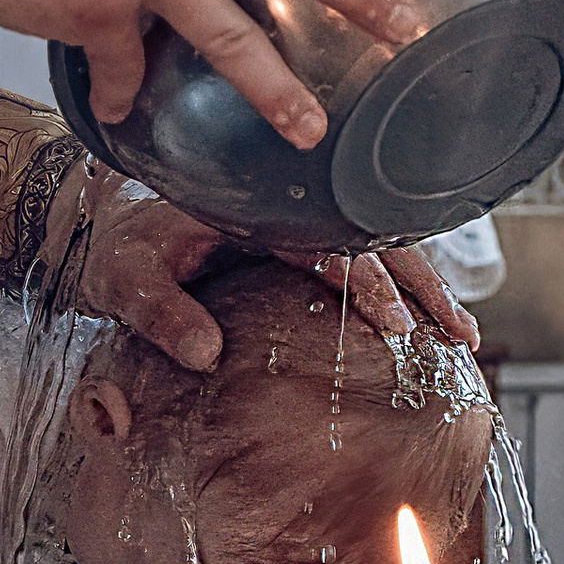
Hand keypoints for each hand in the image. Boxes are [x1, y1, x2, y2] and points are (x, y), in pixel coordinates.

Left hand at [58, 175, 480, 377]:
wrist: (100, 227)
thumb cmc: (114, 250)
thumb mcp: (124, 280)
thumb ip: (160, 314)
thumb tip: (204, 354)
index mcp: (253, 209)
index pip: (328, 241)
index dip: (366, 280)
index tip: (396, 323)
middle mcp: (286, 212)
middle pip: (374, 238)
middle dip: (424, 284)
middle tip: (461, 332)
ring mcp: (296, 228)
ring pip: (378, 247)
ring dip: (424, 284)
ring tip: (464, 331)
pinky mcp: (297, 247)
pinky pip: (360, 258)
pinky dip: (400, 285)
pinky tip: (427, 319)